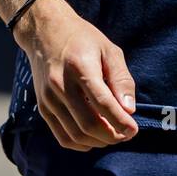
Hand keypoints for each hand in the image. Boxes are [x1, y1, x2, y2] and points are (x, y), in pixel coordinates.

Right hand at [14, 0, 138, 150]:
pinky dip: (81, 143)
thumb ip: (121, 79)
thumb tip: (130, 110)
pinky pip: (62, 136)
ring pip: (75, 134)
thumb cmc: (83, 40)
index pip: (103, 103)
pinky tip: (95, 138)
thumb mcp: (109, 50)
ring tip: (113, 135)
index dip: (120, 121)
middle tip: (126, 134)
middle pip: (88, 123)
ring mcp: (48, 98)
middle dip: (111, 135)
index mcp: (81, 67)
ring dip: (98, 141)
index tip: (134, 130)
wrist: (44, 32)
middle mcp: (61, 84)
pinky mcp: (42, 107)